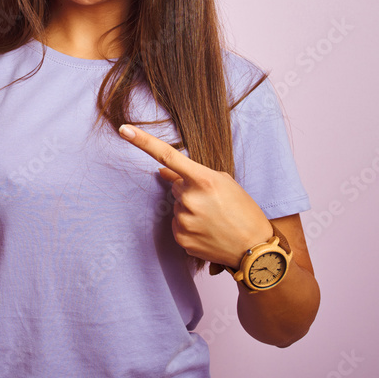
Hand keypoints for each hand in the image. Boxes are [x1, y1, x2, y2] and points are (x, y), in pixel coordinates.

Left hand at [117, 123, 272, 267]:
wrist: (254, 248)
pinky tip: (207, 230)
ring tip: (213, 218)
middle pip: (176, 186)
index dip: (143, 140)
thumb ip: (190, 175)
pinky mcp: (181, 239)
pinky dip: (189, 225)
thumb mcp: (223, 182)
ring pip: (176, 205)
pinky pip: (176, 224)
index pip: (167, 155)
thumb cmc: (243, 210)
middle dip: (189, 190)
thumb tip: (162, 171)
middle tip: (213, 202)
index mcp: (203, 180)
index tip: (124, 129)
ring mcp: (184, 221)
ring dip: (189, 208)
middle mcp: (190, 199)